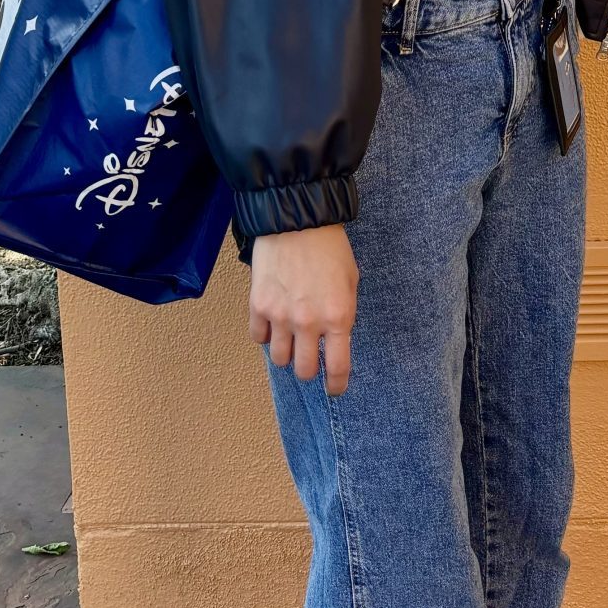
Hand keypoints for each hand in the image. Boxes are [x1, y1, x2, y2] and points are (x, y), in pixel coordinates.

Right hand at [249, 224, 359, 394]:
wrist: (296, 218)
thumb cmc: (329, 247)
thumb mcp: (350, 282)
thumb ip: (342, 315)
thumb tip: (334, 341)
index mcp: (338, 317)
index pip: (337, 368)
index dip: (336, 385)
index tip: (334, 388)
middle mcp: (309, 322)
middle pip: (304, 371)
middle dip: (309, 368)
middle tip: (310, 358)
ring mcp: (280, 316)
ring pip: (279, 360)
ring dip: (287, 353)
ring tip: (290, 337)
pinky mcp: (258, 305)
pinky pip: (258, 338)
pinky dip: (265, 335)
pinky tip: (273, 322)